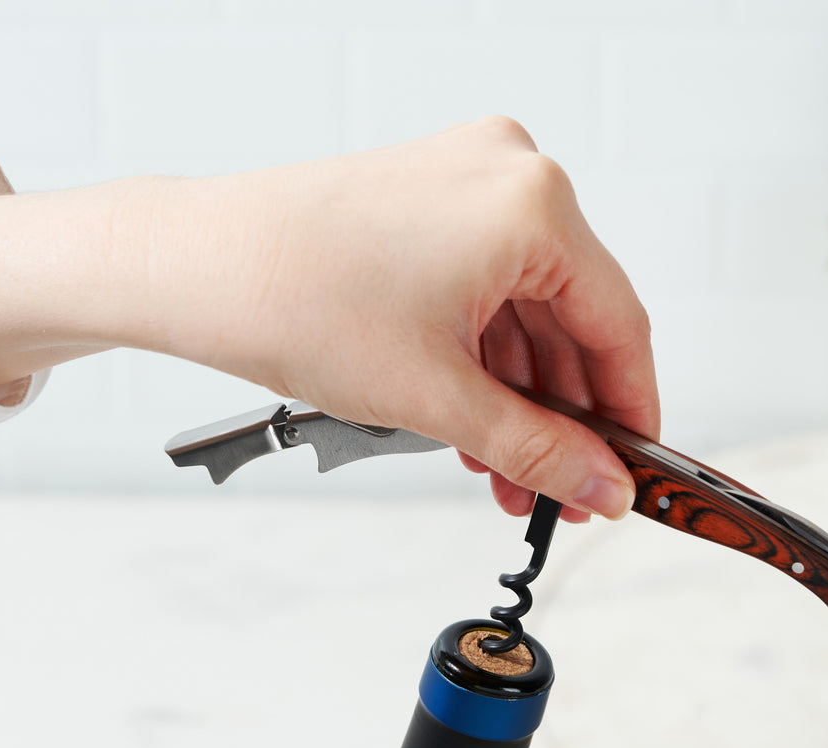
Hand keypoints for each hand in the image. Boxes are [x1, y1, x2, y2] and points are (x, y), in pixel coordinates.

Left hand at [0, 118, 657, 519]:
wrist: (194, 269)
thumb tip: (603, 486)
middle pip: (574, 320)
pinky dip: (485, 362)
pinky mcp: (428, 205)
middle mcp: (508, 177)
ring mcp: (464, 185)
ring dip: (522, 400)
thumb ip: (541, 450)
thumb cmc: (294, 301)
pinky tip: (478, 425)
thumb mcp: (440, 399)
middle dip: (566, 418)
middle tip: (563, 489)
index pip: (620, 324)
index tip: (633, 470)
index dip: (632, 413)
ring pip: (525, 315)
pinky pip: (485, 294)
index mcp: (532, 204)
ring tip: (509, 473)